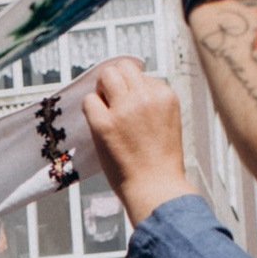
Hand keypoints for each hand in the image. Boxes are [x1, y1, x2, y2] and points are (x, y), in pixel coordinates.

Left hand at [77, 55, 192, 221]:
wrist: (156, 189)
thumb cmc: (160, 161)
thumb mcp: (167, 122)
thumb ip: (151, 102)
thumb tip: (126, 86)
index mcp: (166, 95)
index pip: (144, 76)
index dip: (134, 89)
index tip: (132, 107)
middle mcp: (146, 97)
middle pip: (123, 68)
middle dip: (115, 80)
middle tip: (112, 100)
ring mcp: (124, 109)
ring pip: (106, 76)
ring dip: (101, 89)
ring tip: (105, 108)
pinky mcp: (104, 124)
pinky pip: (89, 100)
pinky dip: (91, 109)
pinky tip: (99, 124)